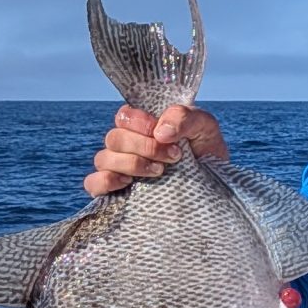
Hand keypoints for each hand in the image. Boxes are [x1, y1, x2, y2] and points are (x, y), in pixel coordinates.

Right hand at [86, 103, 229, 196]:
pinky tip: (129, 183)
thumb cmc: (206, 152)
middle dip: (145, 146)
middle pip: (114, 138)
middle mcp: (126, 145)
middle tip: (174, 156)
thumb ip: (186, 117)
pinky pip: (93, 183)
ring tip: (160, 171)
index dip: (141, 124)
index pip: (124, 116)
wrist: (214, 187)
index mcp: (142, 125)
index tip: (166, 135)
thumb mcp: (205, 128)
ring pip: (103, 158)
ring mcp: (118, 168)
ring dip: (132, 163)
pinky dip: (106, 181)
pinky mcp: (114, 191)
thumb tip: (161, 132)